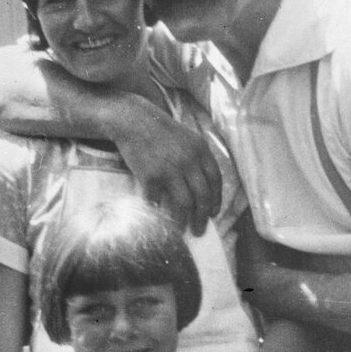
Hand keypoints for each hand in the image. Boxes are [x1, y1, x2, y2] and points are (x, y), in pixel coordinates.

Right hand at [114, 100, 221, 235]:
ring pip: (184, 204)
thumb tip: (204, 188)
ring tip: (182, 230)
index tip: (213, 213)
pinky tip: (159, 215)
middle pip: (202, 196)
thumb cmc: (160, 131)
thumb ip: (198, 158)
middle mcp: (189, 161)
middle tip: (200, 230)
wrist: (134, 120)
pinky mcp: (151, 176)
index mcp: (201, 151)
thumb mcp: (187, 139)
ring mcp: (170, 169)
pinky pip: (158, 200)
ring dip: (184, 221)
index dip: (216, 199)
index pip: (216, 181)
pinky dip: (159, 210)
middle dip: (203, 217)